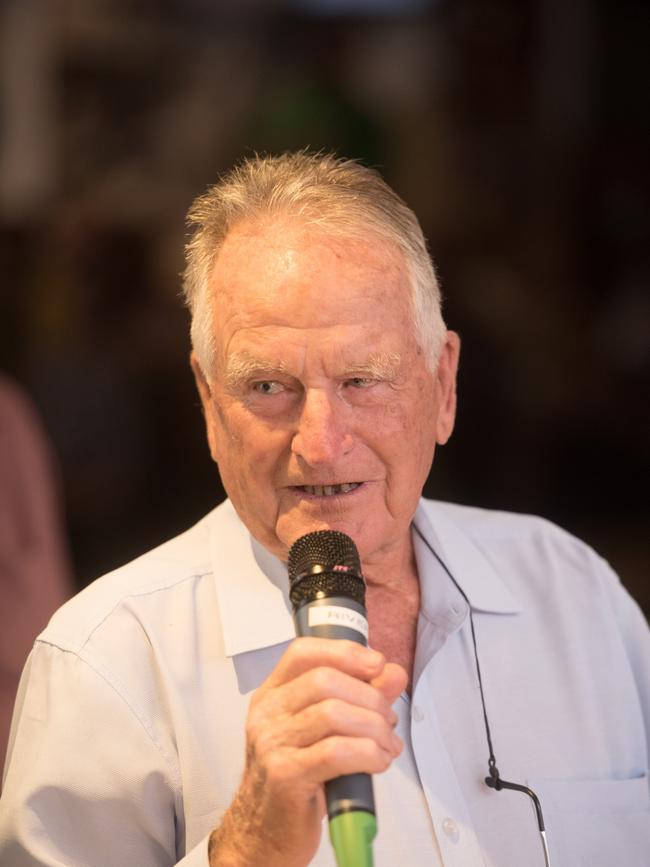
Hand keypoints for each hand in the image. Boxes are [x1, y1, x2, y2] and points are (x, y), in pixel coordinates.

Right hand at [208, 636, 406, 866]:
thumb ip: (360, 698)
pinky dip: (367, 753)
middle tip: (388, 719)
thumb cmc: (295, 780)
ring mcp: (272, 743)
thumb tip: (393, 673)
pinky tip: (377, 761)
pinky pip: (335, 752)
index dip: (345, 653)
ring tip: (387, 745)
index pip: (303, 652)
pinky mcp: (285, 775)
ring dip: (374, 728)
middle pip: (325, 680)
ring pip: (333, 713)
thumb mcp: (325, 732)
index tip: (377, 665)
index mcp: (273, 695)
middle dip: (370, 697)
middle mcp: (267, 713)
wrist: (264, 834)